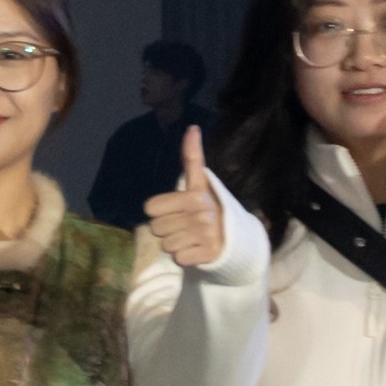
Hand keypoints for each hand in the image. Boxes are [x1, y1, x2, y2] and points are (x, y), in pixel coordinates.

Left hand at [142, 126, 233, 269]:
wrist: (235, 236)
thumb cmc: (208, 206)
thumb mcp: (200, 182)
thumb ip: (191, 157)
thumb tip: (192, 127)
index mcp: (195, 195)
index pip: (150, 207)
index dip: (159, 209)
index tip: (175, 207)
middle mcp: (201, 215)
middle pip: (155, 228)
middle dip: (167, 227)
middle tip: (184, 224)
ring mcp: (205, 236)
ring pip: (165, 244)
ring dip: (174, 242)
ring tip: (190, 236)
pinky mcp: (208, 255)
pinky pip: (178, 258)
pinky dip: (184, 256)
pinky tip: (196, 249)